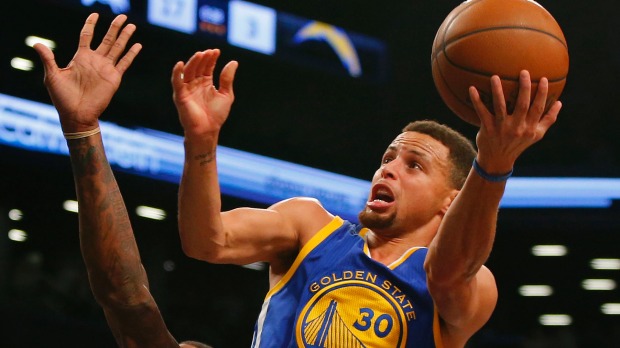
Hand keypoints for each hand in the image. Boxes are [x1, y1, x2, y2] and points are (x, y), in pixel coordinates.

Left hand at [33, 13, 141, 132]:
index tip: (95, 14)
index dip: (91, 24)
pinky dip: (131, 54)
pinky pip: (124, 63)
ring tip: (132, 25)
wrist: (76, 114)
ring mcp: (106, 68)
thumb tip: (37, 44)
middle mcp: (95, 60)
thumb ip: (48, 59)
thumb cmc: (62, 98)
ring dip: (125, 36)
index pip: (87, 36)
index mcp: (81, 57)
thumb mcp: (52, 76)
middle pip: (107, 39)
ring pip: (117, 48)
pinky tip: (138, 45)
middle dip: (114, 27)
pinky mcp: (114, 78)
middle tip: (122, 16)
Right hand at [171, 49, 237, 137]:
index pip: (207, 67)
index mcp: (206, 83)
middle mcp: (195, 84)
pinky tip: (180, 64)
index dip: (211, 59)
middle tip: (210, 52)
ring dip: (193, 62)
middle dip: (203, 59)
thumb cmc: (216, 115)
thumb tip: (234, 62)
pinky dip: (177, 73)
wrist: (208, 130)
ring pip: (188, 71)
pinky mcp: (180, 95)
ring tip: (201, 54)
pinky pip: (176, 82)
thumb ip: (227, 79)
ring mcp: (187, 89)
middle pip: (198, 67)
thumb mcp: (226, 94)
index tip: (217, 51)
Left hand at [469, 70, 561, 172]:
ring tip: (495, 76)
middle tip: (524, 72)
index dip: (542, 94)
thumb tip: (560, 103)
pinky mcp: (487, 129)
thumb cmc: (518, 145)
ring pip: (500, 106)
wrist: (497, 161)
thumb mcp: (536, 136)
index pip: (538, 108)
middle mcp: (517, 128)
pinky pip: (481, 112)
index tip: (544, 78)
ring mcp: (501, 128)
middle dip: (524, 87)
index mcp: (530, 128)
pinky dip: (476, 100)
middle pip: (522, 105)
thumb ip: (548, 120)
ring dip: (497, 90)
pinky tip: (472, 88)